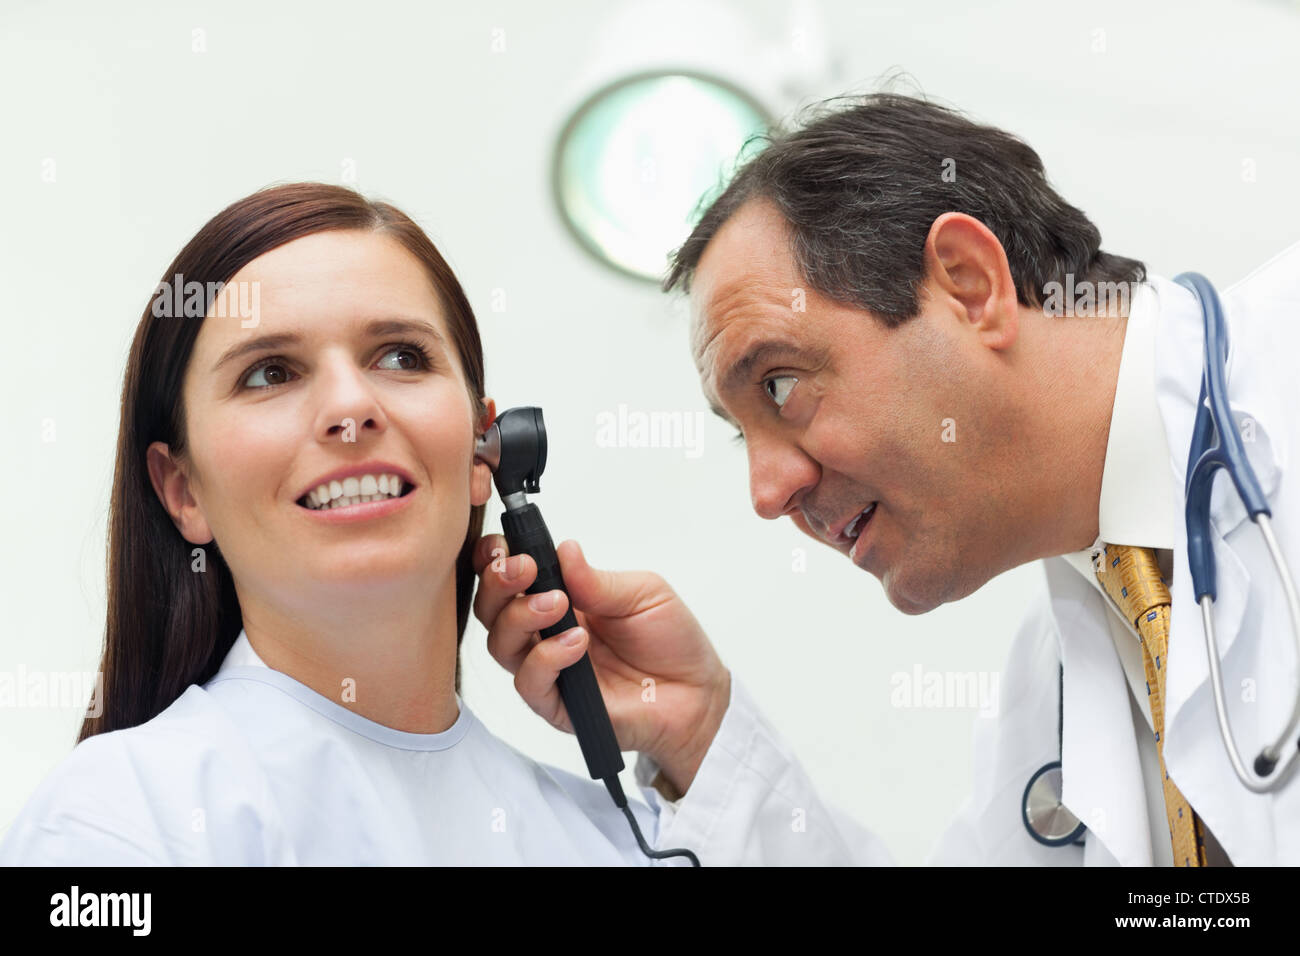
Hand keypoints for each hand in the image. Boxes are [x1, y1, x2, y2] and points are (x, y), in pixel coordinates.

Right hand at [471, 535, 729, 793]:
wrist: (697, 693)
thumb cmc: (671, 641)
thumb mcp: (642, 593)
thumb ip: (597, 579)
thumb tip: (564, 549)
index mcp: (561, 598)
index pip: (509, 578)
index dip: (494, 560)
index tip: (503, 545)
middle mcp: (545, 633)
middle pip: (492, 609)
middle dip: (498, 583)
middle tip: (523, 569)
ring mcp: (549, 670)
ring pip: (501, 646)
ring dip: (520, 617)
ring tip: (558, 604)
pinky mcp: (558, 705)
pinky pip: (530, 683)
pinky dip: (546, 658)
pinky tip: (576, 643)